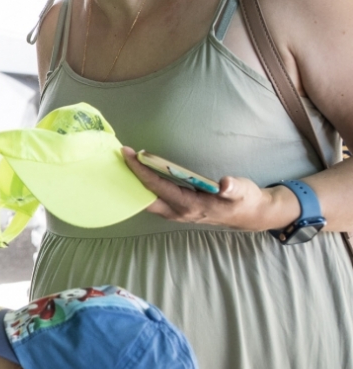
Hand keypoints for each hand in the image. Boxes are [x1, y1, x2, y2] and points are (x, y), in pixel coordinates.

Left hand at [122, 147, 298, 231]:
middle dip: (131, 177)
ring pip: (148, 200)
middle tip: (120, 155)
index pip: (159, 187)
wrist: (249, 214)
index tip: (130, 154)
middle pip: (145, 197)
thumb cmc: (245, 199)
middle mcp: (179, 212)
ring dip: (135, 183)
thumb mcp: (244, 191)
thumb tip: (225, 184)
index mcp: (191, 206)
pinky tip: (137, 174)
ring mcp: (176, 213)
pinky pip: (153, 199)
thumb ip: (234, 188)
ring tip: (124, 162)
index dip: (142, 171)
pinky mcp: (177, 209)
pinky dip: (143, 187)